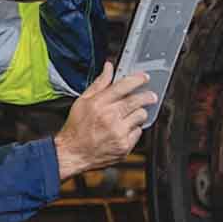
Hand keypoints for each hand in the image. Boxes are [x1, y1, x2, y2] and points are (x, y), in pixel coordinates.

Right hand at [53, 62, 156, 178]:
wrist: (73, 153)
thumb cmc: (76, 128)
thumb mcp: (82, 101)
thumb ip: (99, 84)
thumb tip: (109, 68)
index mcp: (98, 104)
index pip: (123, 86)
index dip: (137, 79)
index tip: (144, 78)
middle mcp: (109, 117)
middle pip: (137, 101)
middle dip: (147, 96)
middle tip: (150, 96)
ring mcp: (118, 133)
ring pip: (141, 116)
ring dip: (139, 113)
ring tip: (131, 115)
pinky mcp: (124, 146)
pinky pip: (138, 132)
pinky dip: (134, 129)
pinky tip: (125, 129)